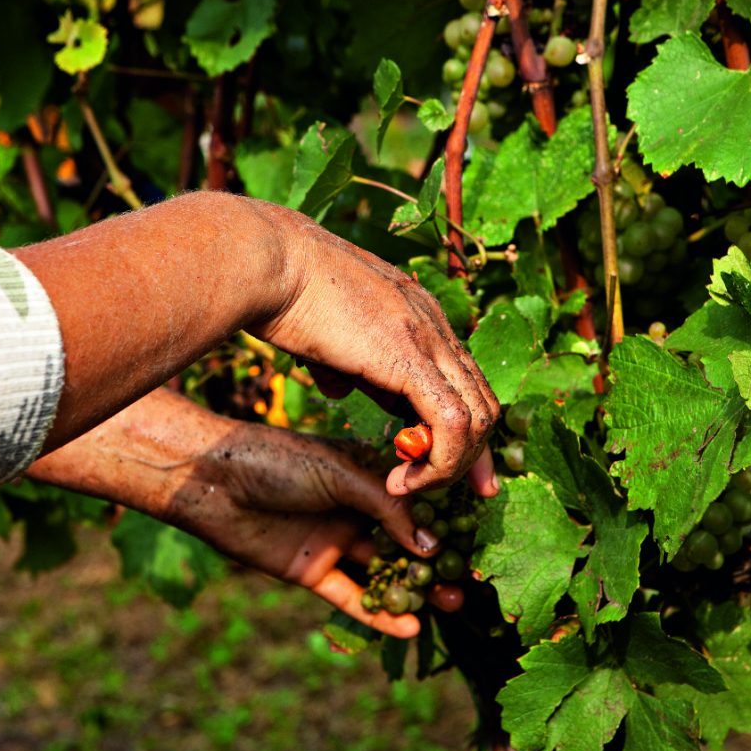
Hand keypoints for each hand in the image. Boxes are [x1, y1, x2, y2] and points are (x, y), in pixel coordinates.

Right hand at [15, 192, 498, 487]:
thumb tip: (342, 387)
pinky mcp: (411, 357)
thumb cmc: (281, 292)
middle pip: (484, 401)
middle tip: (457, 492)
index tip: (447, 468)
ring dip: (451, 465)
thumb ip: (344, 364)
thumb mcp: (324, 338)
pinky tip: (403, 481)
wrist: (266, 258)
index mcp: (418, 314)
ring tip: (410, 486)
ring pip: (478, 417)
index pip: (463, 380)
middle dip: (475, 455)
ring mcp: (428, 338)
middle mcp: (434, 324)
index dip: (462, 428)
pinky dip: (439, 462)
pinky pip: (452, 424)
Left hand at [25, 389, 482, 636]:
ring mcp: (335, 540)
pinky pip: (353, 597)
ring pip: (385, 571)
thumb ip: (388, 509)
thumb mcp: (340, 474)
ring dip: (418, 589)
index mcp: (367, 473)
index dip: (447, 516)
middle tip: (474, 579)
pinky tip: (411, 625)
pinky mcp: (313, 571)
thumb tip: (433, 546)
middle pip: (407, 539)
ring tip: (453, 603)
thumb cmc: (277, 459)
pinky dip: (380, 613)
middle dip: (440, 559)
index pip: (417, 498)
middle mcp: (356, 508)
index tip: (481, 534)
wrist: (213, 481)